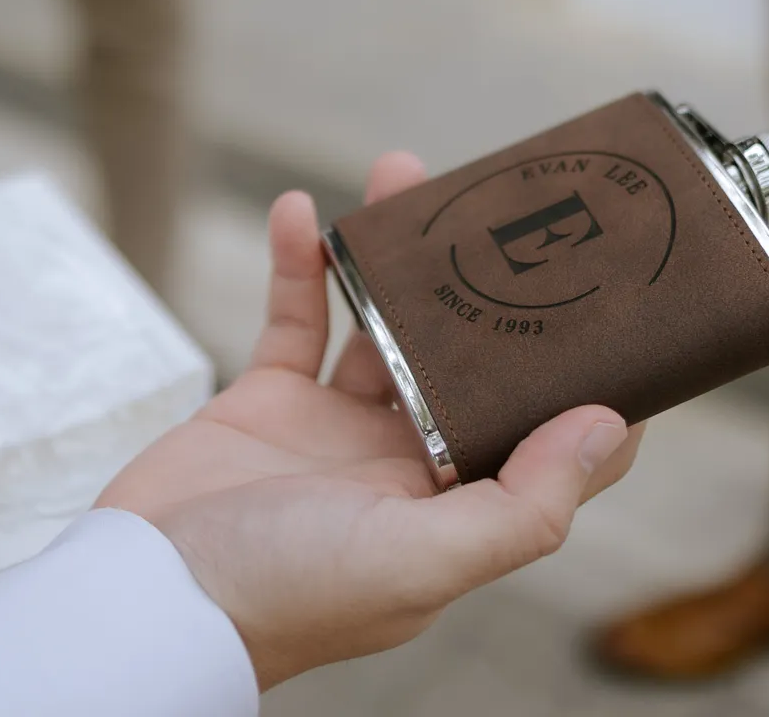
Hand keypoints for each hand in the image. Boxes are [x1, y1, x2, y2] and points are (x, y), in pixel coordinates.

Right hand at [99, 155, 643, 689]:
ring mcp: (335, 431)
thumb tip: (604, 428)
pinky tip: (298, 211)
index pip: (548, 442)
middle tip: (499, 202)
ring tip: (401, 172)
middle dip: (485, 284)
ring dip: (393, 253)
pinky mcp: (268, 402)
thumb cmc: (285, 595)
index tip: (620, 305)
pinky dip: (297, 261)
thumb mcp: (421, 562)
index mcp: (456, 510)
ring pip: (383, 323)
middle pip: (468, 359)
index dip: (587, 380)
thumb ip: (522, 504)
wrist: (148, 592)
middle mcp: (405, 467)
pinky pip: (294, 316)